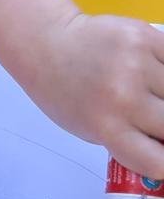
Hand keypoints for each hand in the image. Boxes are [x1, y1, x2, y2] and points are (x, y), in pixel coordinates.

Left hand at [13, 13, 163, 177]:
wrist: (47, 46)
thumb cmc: (65, 93)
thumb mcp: (90, 130)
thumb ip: (129, 140)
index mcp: (107, 127)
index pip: (159, 162)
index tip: (162, 154)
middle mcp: (124, 97)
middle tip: (153, 120)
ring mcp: (136, 65)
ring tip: (151, 96)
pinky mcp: (144, 36)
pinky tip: (153, 72)